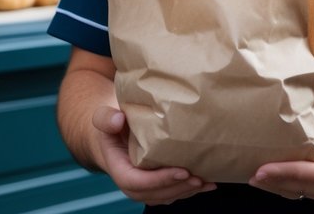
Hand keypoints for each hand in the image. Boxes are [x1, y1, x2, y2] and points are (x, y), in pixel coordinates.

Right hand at [91, 106, 215, 204]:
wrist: (115, 133)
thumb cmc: (112, 125)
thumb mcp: (104, 117)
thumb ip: (106, 118)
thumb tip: (118, 120)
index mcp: (119, 168)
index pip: (136, 182)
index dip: (159, 180)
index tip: (182, 172)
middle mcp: (132, 182)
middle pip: (154, 194)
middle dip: (177, 188)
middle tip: (199, 178)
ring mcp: (145, 186)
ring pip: (166, 196)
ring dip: (187, 192)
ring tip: (207, 182)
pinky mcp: (158, 183)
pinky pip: (173, 192)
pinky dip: (190, 190)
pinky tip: (209, 184)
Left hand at [249, 74, 313, 202]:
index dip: (289, 173)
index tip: (264, 169)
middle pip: (301, 189)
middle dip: (275, 182)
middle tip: (251, 173)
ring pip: (298, 194)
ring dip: (275, 187)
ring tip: (252, 175)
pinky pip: (300, 192)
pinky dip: (282, 187)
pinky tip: (266, 178)